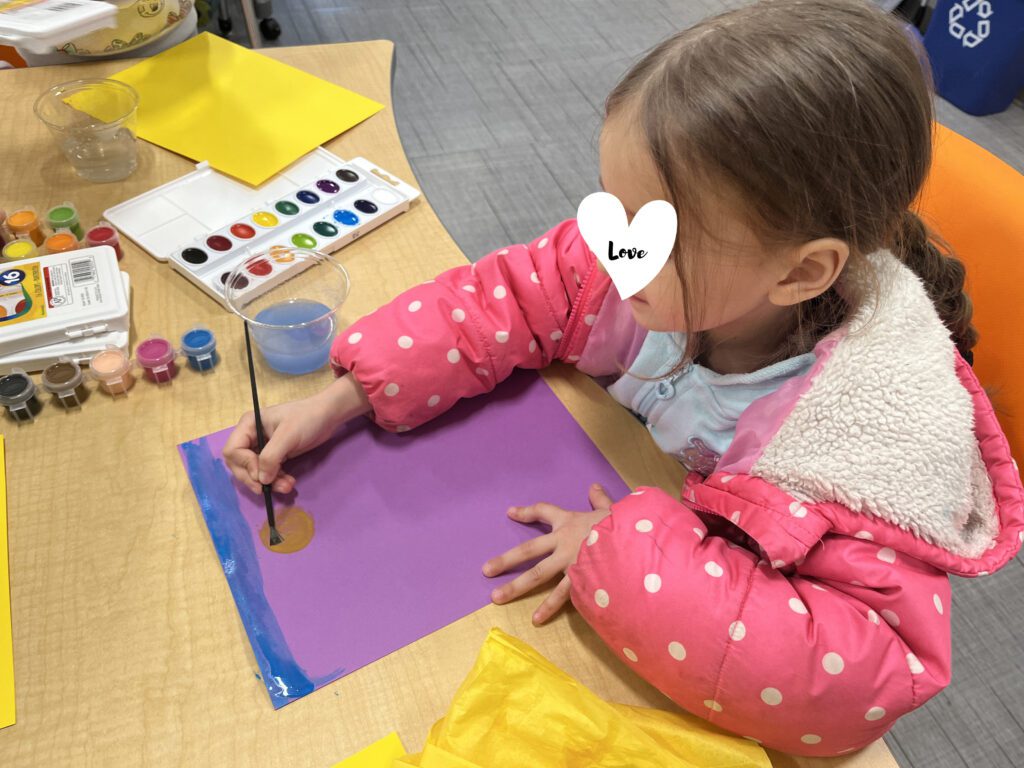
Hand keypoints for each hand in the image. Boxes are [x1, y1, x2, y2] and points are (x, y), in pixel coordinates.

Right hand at [222, 374, 370, 494]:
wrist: (327, 416)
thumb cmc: (307, 419)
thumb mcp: (288, 435)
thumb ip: (271, 457)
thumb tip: (261, 480)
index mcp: (248, 425)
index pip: (233, 451)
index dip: (245, 465)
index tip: (262, 474)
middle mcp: (250, 436)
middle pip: (240, 465)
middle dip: (254, 478)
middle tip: (268, 489)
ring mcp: (261, 447)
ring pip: (254, 472)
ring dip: (268, 483)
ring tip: (287, 486)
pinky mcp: (274, 455)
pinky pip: (267, 473)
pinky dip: (276, 480)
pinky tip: (289, 483)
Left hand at [483, 483, 613, 624]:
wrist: (633, 541)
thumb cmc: (622, 523)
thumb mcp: (611, 508)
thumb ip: (600, 499)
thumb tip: (593, 486)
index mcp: (570, 522)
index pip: (544, 511)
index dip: (526, 512)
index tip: (510, 513)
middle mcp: (563, 542)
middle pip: (528, 550)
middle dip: (506, 560)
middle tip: (486, 570)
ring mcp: (568, 562)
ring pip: (537, 575)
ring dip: (516, 587)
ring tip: (496, 598)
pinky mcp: (578, 580)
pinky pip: (561, 596)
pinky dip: (549, 608)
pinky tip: (536, 619)